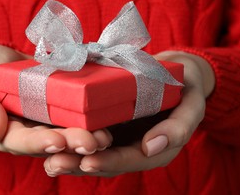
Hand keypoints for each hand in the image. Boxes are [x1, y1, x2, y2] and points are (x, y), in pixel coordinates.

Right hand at [0, 44, 111, 156]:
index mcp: (3, 132)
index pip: (21, 141)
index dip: (39, 143)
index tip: (57, 141)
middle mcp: (27, 132)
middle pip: (49, 142)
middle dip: (71, 143)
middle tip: (92, 142)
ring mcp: (44, 122)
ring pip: (65, 133)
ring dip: (85, 136)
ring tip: (103, 137)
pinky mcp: (58, 109)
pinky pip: (73, 116)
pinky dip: (89, 119)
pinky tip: (105, 120)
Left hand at [43, 50, 214, 176]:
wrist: (178, 73)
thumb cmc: (186, 88)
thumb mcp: (191, 105)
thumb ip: (179, 128)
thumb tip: (152, 148)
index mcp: (154, 148)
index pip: (130, 160)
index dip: (110, 163)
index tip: (88, 163)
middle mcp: (133, 146)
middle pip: (106, 161)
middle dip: (80, 164)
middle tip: (55, 164)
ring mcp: (119, 135)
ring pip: (92, 152)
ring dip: (70, 157)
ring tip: (48, 160)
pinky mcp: (107, 121)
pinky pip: (88, 132)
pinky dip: (70, 137)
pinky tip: (51, 138)